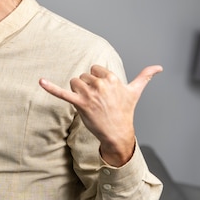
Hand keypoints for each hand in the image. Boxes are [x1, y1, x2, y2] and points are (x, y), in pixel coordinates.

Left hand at [39, 65, 161, 165]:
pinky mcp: (79, 104)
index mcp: (112, 79)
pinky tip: (40, 81)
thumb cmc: (125, 111)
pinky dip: (50, 87)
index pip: (95, 69)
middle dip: (87, 86)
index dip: (96, 80)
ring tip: (88, 103)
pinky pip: (62, 93)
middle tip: (96, 100)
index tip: (103, 91)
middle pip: (83, 76)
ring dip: (77, 91)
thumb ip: (145, 76)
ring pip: (74, 82)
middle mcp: (101, 85)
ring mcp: (90, 94)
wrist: (117, 133)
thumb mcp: (135, 92)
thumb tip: (159, 67)